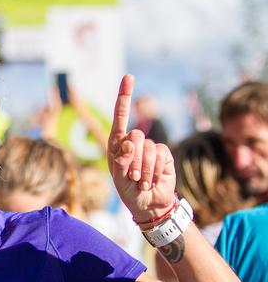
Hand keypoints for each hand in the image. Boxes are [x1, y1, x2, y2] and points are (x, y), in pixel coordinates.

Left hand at [108, 75, 174, 222]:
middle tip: (132, 176)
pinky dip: (154, 170)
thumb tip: (128, 141)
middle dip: (132, 159)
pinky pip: (160, 155)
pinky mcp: (164, 154)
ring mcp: (150, 148)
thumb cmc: (128, 191)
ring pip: (148, 148)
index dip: (124, 96)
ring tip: (141, 181)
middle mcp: (133, 142)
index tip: (129, 77)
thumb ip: (120, 160)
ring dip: (143, 169)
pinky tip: (153, 180)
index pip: (120, 116)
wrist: (148, 204)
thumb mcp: (118, 177)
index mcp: (117, 144)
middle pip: (135, 135)